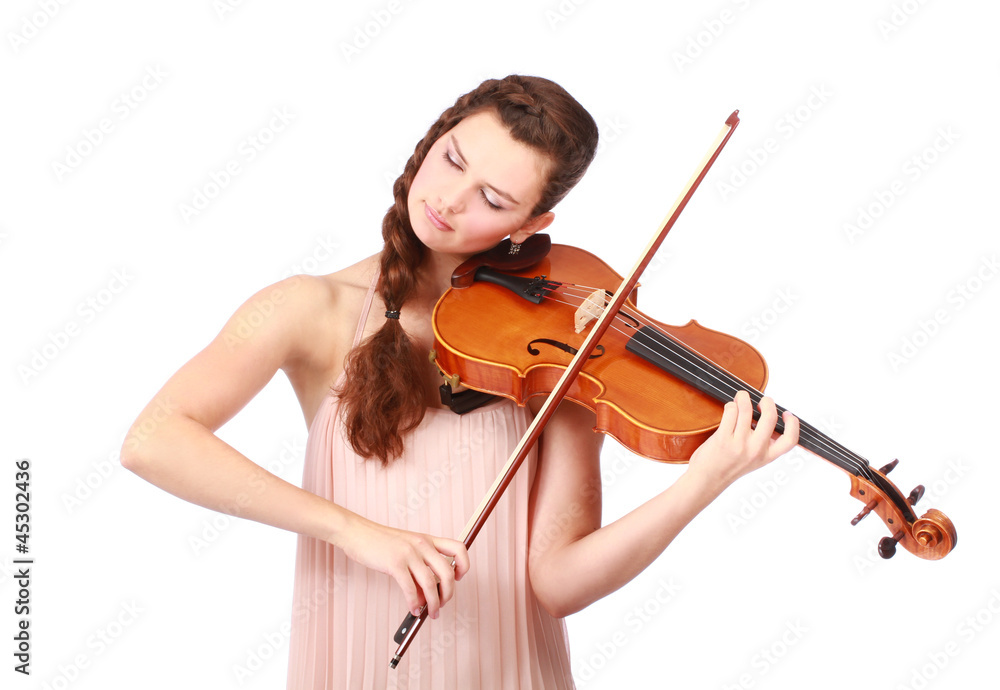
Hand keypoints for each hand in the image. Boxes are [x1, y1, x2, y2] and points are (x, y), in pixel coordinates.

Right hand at [336, 517, 470, 619]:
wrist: (356, 532)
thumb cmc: (379, 542)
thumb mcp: (405, 548)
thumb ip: (417, 568)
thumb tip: (424, 596)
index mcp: (427, 539)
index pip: (458, 548)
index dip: (463, 565)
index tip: (457, 578)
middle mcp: (422, 544)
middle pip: (447, 573)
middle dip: (448, 594)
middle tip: (442, 605)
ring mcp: (409, 553)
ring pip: (431, 584)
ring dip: (434, 603)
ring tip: (431, 613)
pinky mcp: (395, 563)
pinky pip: (410, 589)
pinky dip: (414, 603)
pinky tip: (413, 609)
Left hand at [686, 390, 799, 492]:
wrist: (707, 480)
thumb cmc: (729, 466)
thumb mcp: (754, 460)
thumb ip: (764, 443)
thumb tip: (768, 417)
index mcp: (766, 456)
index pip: (790, 440)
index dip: (793, 423)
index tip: (787, 414)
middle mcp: (755, 450)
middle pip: (770, 417)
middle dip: (768, 402)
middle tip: (762, 400)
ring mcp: (739, 444)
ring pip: (746, 410)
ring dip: (743, 398)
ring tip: (741, 397)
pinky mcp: (723, 438)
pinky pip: (730, 412)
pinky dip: (730, 405)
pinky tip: (729, 408)